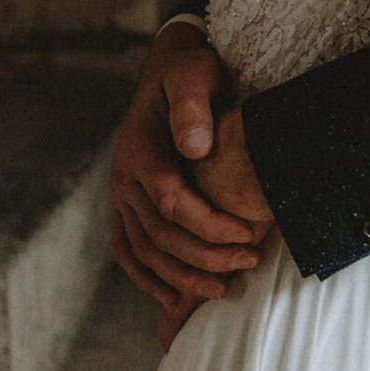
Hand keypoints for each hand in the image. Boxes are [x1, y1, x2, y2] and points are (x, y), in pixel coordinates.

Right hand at [108, 22, 263, 305]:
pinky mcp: (125, 206)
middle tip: (248, 263)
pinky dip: (148, 279)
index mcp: (139, 150)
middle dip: (204, 257)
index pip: (171, 201)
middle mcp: (123, 178)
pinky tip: (174, 298)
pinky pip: (128, 251)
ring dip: (181, 277)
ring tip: (223, 289)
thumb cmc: (189, 73)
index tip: (246, 236)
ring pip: (144, 251)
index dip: (208, 225)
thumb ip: (191, 107)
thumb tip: (195, 149)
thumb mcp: (193, 74)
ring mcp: (120, 196)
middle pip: (159, 234)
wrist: (169, 72)